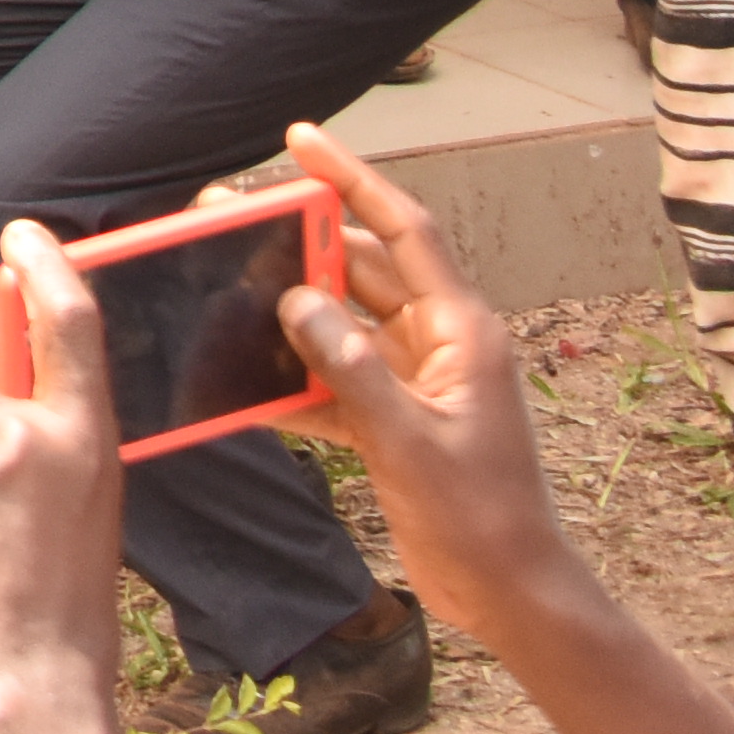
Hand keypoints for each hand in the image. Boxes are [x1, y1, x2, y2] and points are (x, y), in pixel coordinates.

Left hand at [0, 220, 136, 733]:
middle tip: (4, 532)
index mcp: (85, 442)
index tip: (22, 232)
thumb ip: (50, 453)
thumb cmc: (65, 613)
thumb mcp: (84, 514)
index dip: (48, 271)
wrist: (30, 691)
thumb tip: (3, 408)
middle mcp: (23, 438)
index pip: (71, 329)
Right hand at [270, 121, 568, 641]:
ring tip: (222, 285)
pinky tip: (248, 381)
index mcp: (461, 332)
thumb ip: (351, 368)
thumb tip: (294, 300)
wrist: (510, 593)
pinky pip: (337, 376)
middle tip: (228, 215)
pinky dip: (297, 376)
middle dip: (297, 242)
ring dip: (289, 309)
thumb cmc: (479, 519)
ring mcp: (418, 380)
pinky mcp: (397, 418)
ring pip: (342, 321)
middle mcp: (439, 343)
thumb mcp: (409, 441)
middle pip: (360, 270)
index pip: (403, 231)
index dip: (352, 180)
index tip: (301, 140)